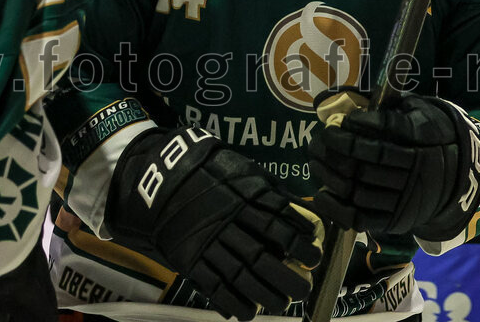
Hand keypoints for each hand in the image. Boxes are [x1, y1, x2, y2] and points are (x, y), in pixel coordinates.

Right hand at [106, 128, 322, 320]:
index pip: (279, 223)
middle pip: (262, 255)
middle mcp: (230, 222)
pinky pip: (213, 285)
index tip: (315, 256)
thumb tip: (302, 214)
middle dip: (286, 276)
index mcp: (245, 198)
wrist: (164, 176)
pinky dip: (233, 302)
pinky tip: (249, 312)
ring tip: (282, 304)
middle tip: (304, 290)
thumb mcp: (244, 172)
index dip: (299, 242)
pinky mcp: (191, 258)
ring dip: (264, 294)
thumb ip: (271, 193)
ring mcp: (209, 242)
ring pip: (240, 275)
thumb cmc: (212, 172)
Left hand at [308, 94, 479, 240]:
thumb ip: (389, 105)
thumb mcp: (419, 111)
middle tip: (321, 137)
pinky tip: (321, 192)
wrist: (456, 178)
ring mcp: (406, 198)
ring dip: (332, 173)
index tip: (342, 120)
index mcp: (425, 137)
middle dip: (338, 147)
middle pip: (370, 160)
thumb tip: (350, 97)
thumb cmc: (428, 136)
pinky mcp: (396, 220)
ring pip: (360, 188)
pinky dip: (336, 207)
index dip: (362, 124)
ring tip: (316, 158)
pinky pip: (360, 218)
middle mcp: (418, 170)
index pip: (390, 129)